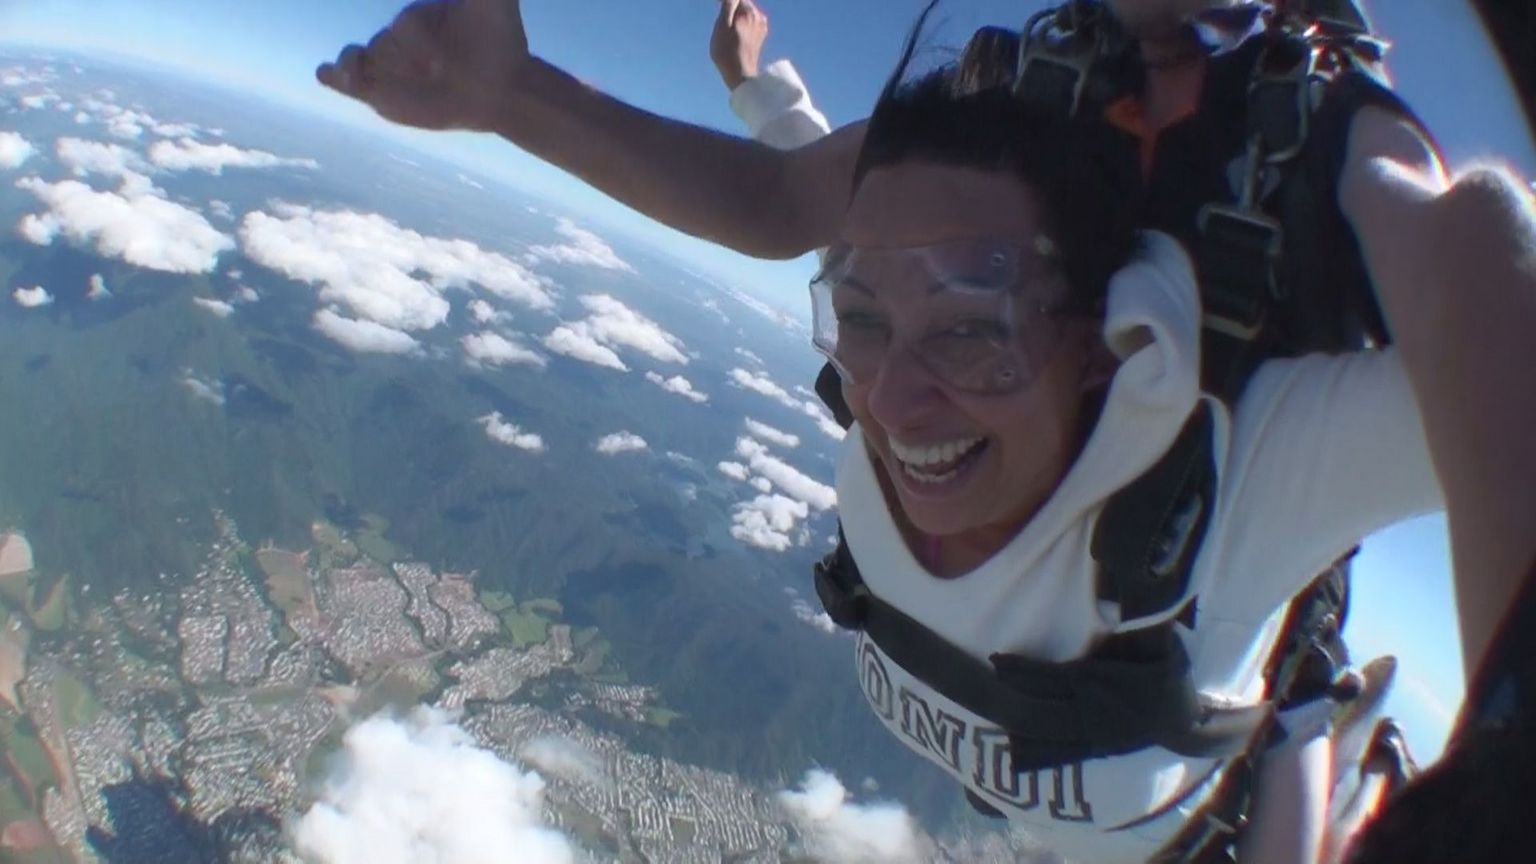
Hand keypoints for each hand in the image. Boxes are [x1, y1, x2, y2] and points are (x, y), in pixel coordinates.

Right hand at [317, 0, 530, 131]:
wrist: (506, 86)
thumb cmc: (500, 42)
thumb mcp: (493, 0)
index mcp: (417, 19)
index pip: (407, 23)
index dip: (420, 36)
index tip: (433, 51)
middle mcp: (398, 41)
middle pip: (384, 45)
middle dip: (402, 56)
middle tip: (434, 68)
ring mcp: (387, 69)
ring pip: (360, 60)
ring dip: (358, 64)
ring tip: (362, 70)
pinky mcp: (382, 96)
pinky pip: (349, 83)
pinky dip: (336, 77)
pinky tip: (328, 74)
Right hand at [710, 0, 769, 91]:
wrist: (740, 75)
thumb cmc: (727, 51)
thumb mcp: (722, 25)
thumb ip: (728, 5)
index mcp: (749, 12)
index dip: (724, 1)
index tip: (716, 4)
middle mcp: (758, 17)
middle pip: (743, 2)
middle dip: (731, 4)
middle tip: (719, 13)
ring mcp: (760, 27)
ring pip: (746, 12)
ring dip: (736, 13)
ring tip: (725, 24)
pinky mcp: (760, 36)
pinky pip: (749, 22)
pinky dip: (741, 22)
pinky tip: (734, 32)